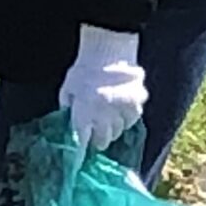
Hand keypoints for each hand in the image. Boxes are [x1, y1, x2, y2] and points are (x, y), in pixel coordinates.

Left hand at [61, 25, 146, 152]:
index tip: (80, 157)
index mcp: (84, 113)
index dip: (81, 152)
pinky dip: (126, 116)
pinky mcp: (137, 104)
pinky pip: (132, 119)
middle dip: (98, 138)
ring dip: (113, 126)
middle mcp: (104, 116)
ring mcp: (123, 111)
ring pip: (119, 131)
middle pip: (103, 141)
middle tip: (95, 130)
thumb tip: (71, 125)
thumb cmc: (83, 69)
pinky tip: (121, 106)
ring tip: (109, 115)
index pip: (83, 143)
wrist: (108, 49)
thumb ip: (69, 110)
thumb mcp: (67, 90)